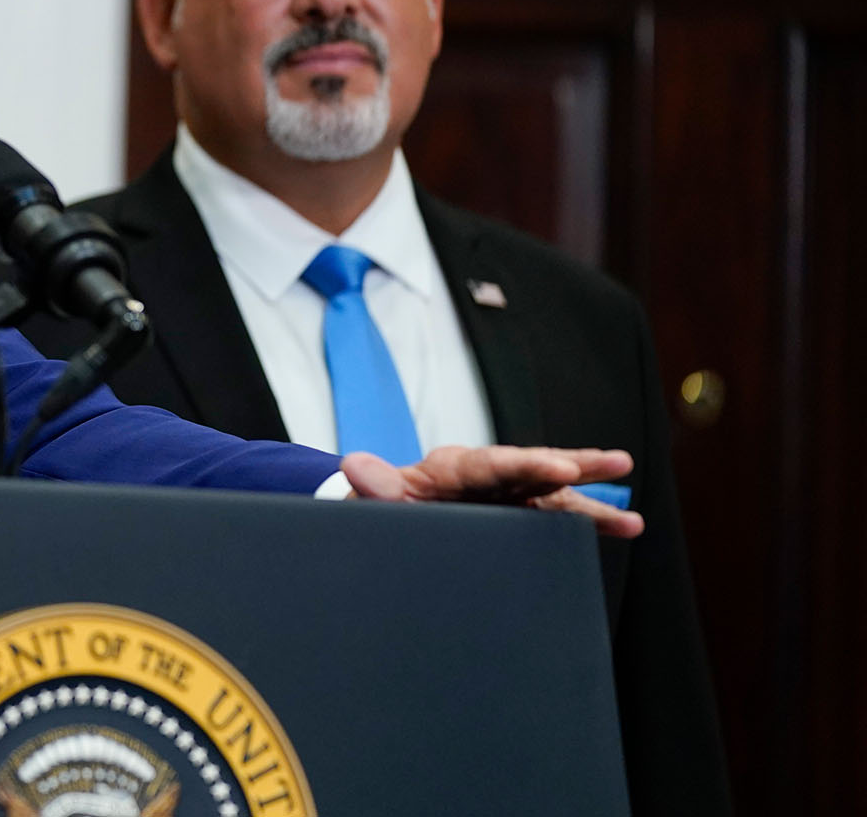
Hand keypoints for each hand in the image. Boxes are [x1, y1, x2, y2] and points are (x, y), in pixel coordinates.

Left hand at [341, 445, 643, 539]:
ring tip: (635, 521)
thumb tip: (355, 465)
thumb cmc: (377, 507)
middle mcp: (484, 475)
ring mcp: (502, 495)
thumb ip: (374, 486)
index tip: (562, 467)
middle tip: (618, 462)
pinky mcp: (514, 513)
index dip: (528, 465)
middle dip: (575, 465)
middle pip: (533, 468)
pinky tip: (623, 527)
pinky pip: (552, 513)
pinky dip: (585, 520)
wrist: (381, 519)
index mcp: (451, 468)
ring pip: (553, 494)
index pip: (493, 463)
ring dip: (592, 503)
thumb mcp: (371, 499)